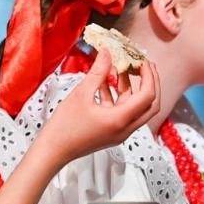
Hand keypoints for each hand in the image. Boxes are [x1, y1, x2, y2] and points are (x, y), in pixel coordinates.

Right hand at [33, 53, 162, 166]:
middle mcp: (125, 128)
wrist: (53, 150)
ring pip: (135, 107)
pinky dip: (118, 96)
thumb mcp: (81, 94)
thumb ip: (98, 72)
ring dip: (131, 88)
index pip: (148, 95)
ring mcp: (119, 132)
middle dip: (149, 83)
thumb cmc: (64, 127)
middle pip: (150, 104)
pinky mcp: (112, 132)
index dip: (149, 76)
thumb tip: (107, 53)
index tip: (142, 61)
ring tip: (122, 68)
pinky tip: (106, 82)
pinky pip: (122, 112)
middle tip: (143, 65)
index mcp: (121, 119)